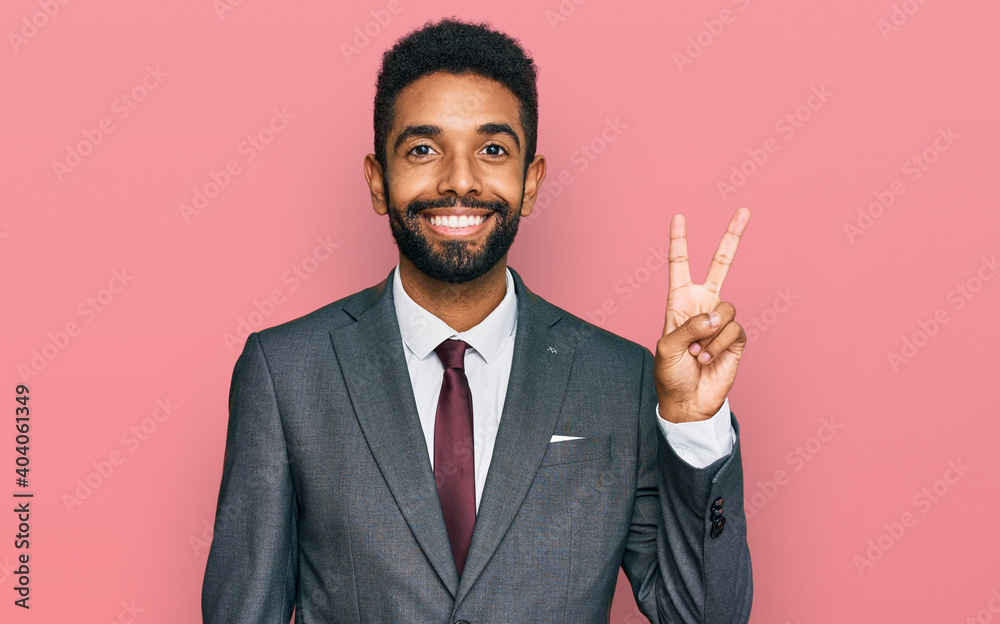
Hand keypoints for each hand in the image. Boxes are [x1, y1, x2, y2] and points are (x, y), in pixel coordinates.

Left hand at [655, 207, 750, 422]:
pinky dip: (720, 345)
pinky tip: (709, 358)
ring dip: (710, 334)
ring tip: (698, 352)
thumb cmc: (670, 373)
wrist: (689, 401)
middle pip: (721, 264)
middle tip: (744, 210)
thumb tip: (717, 314)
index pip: (680, 265)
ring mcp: (721, 321)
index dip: (679, 241)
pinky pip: (734, 330)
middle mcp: (702, 305)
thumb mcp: (667, 347)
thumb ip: (690, 326)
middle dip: (732, 237)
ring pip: (726, 309)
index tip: (679, 217)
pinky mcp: (737, 338)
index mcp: (679, 302)